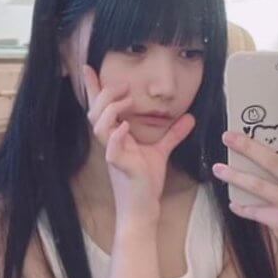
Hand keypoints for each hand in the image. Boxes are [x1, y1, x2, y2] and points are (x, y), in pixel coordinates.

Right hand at [82, 64, 195, 224]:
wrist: (143, 210)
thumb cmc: (145, 183)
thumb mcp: (160, 152)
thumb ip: (171, 134)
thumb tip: (189, 117)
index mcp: (116, 137)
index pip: (101, 109)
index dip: (93, 89)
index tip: (89, 67)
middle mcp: (110, 144)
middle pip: (95, 112)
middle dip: (104, 94)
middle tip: (122, 84)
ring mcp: (113, 155)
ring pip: (99, 127)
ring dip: (110, 110)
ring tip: (126, 100)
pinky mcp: (121, 168)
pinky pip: (112, 150)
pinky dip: (116, 137)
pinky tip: (124, 127)